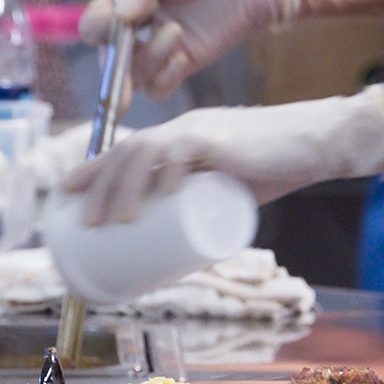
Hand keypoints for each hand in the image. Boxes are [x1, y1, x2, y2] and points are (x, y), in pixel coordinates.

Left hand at [59, 85, 383, 225]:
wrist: (318, 143)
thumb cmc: (277, 168)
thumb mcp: (230, 192)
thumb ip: (207, 213)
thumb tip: (182, 255)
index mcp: (179, 138)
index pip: (125, 150)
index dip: (91, 170)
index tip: (64, 195)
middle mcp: (183, 129)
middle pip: (126, 152)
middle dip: (98, 187)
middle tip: (84, 224)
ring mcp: (201, 129)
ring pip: (146, 151)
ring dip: (123, 186)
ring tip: (113, 221)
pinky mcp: (223, 137)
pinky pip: (186, 148)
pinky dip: (170, 170)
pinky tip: (158, 192)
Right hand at [80, 0, 302, 99]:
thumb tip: (120, 13)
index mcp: (125, 0)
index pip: (94, 24)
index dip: (97, 28)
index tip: (113, 22)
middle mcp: (136, 29)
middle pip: (109, 60)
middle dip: (114, 71)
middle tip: (120, 84)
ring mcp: (158, 50)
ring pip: (135, 77)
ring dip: (149, 61)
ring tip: (175, 31)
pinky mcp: (182, 65)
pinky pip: (160, 88)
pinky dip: (166, 77)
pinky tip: (183, 57)